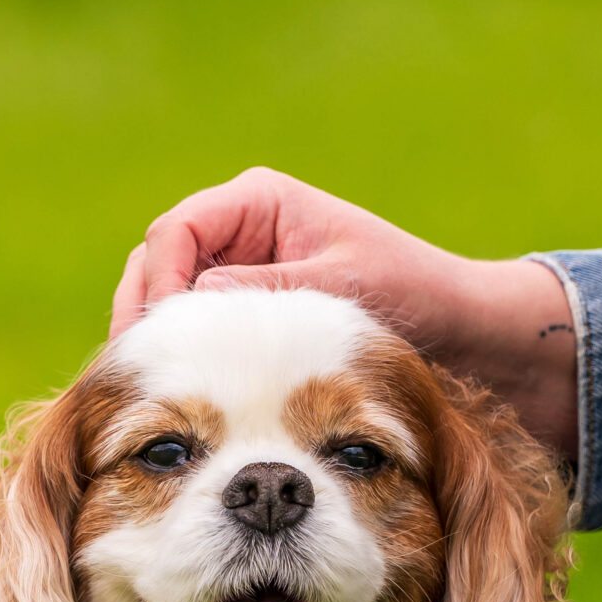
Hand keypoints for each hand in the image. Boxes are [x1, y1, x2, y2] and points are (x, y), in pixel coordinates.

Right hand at [111, 167, 577, 468]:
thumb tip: (188, 302)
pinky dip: (185, 359)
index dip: (158, 288)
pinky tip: (186, 401)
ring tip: (155, 394)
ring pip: (167, 300)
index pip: (175, 234)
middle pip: (156, 266)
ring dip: (159, 343)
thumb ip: (265, 292)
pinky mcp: (247, 308)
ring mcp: (238, 267)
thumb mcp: (340, 291)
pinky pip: (196, 330)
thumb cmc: (413, 295)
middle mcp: (240, 226)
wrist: (461, 328)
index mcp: (258, 201)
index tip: (162, 342)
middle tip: (140, 376)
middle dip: (144, 318)